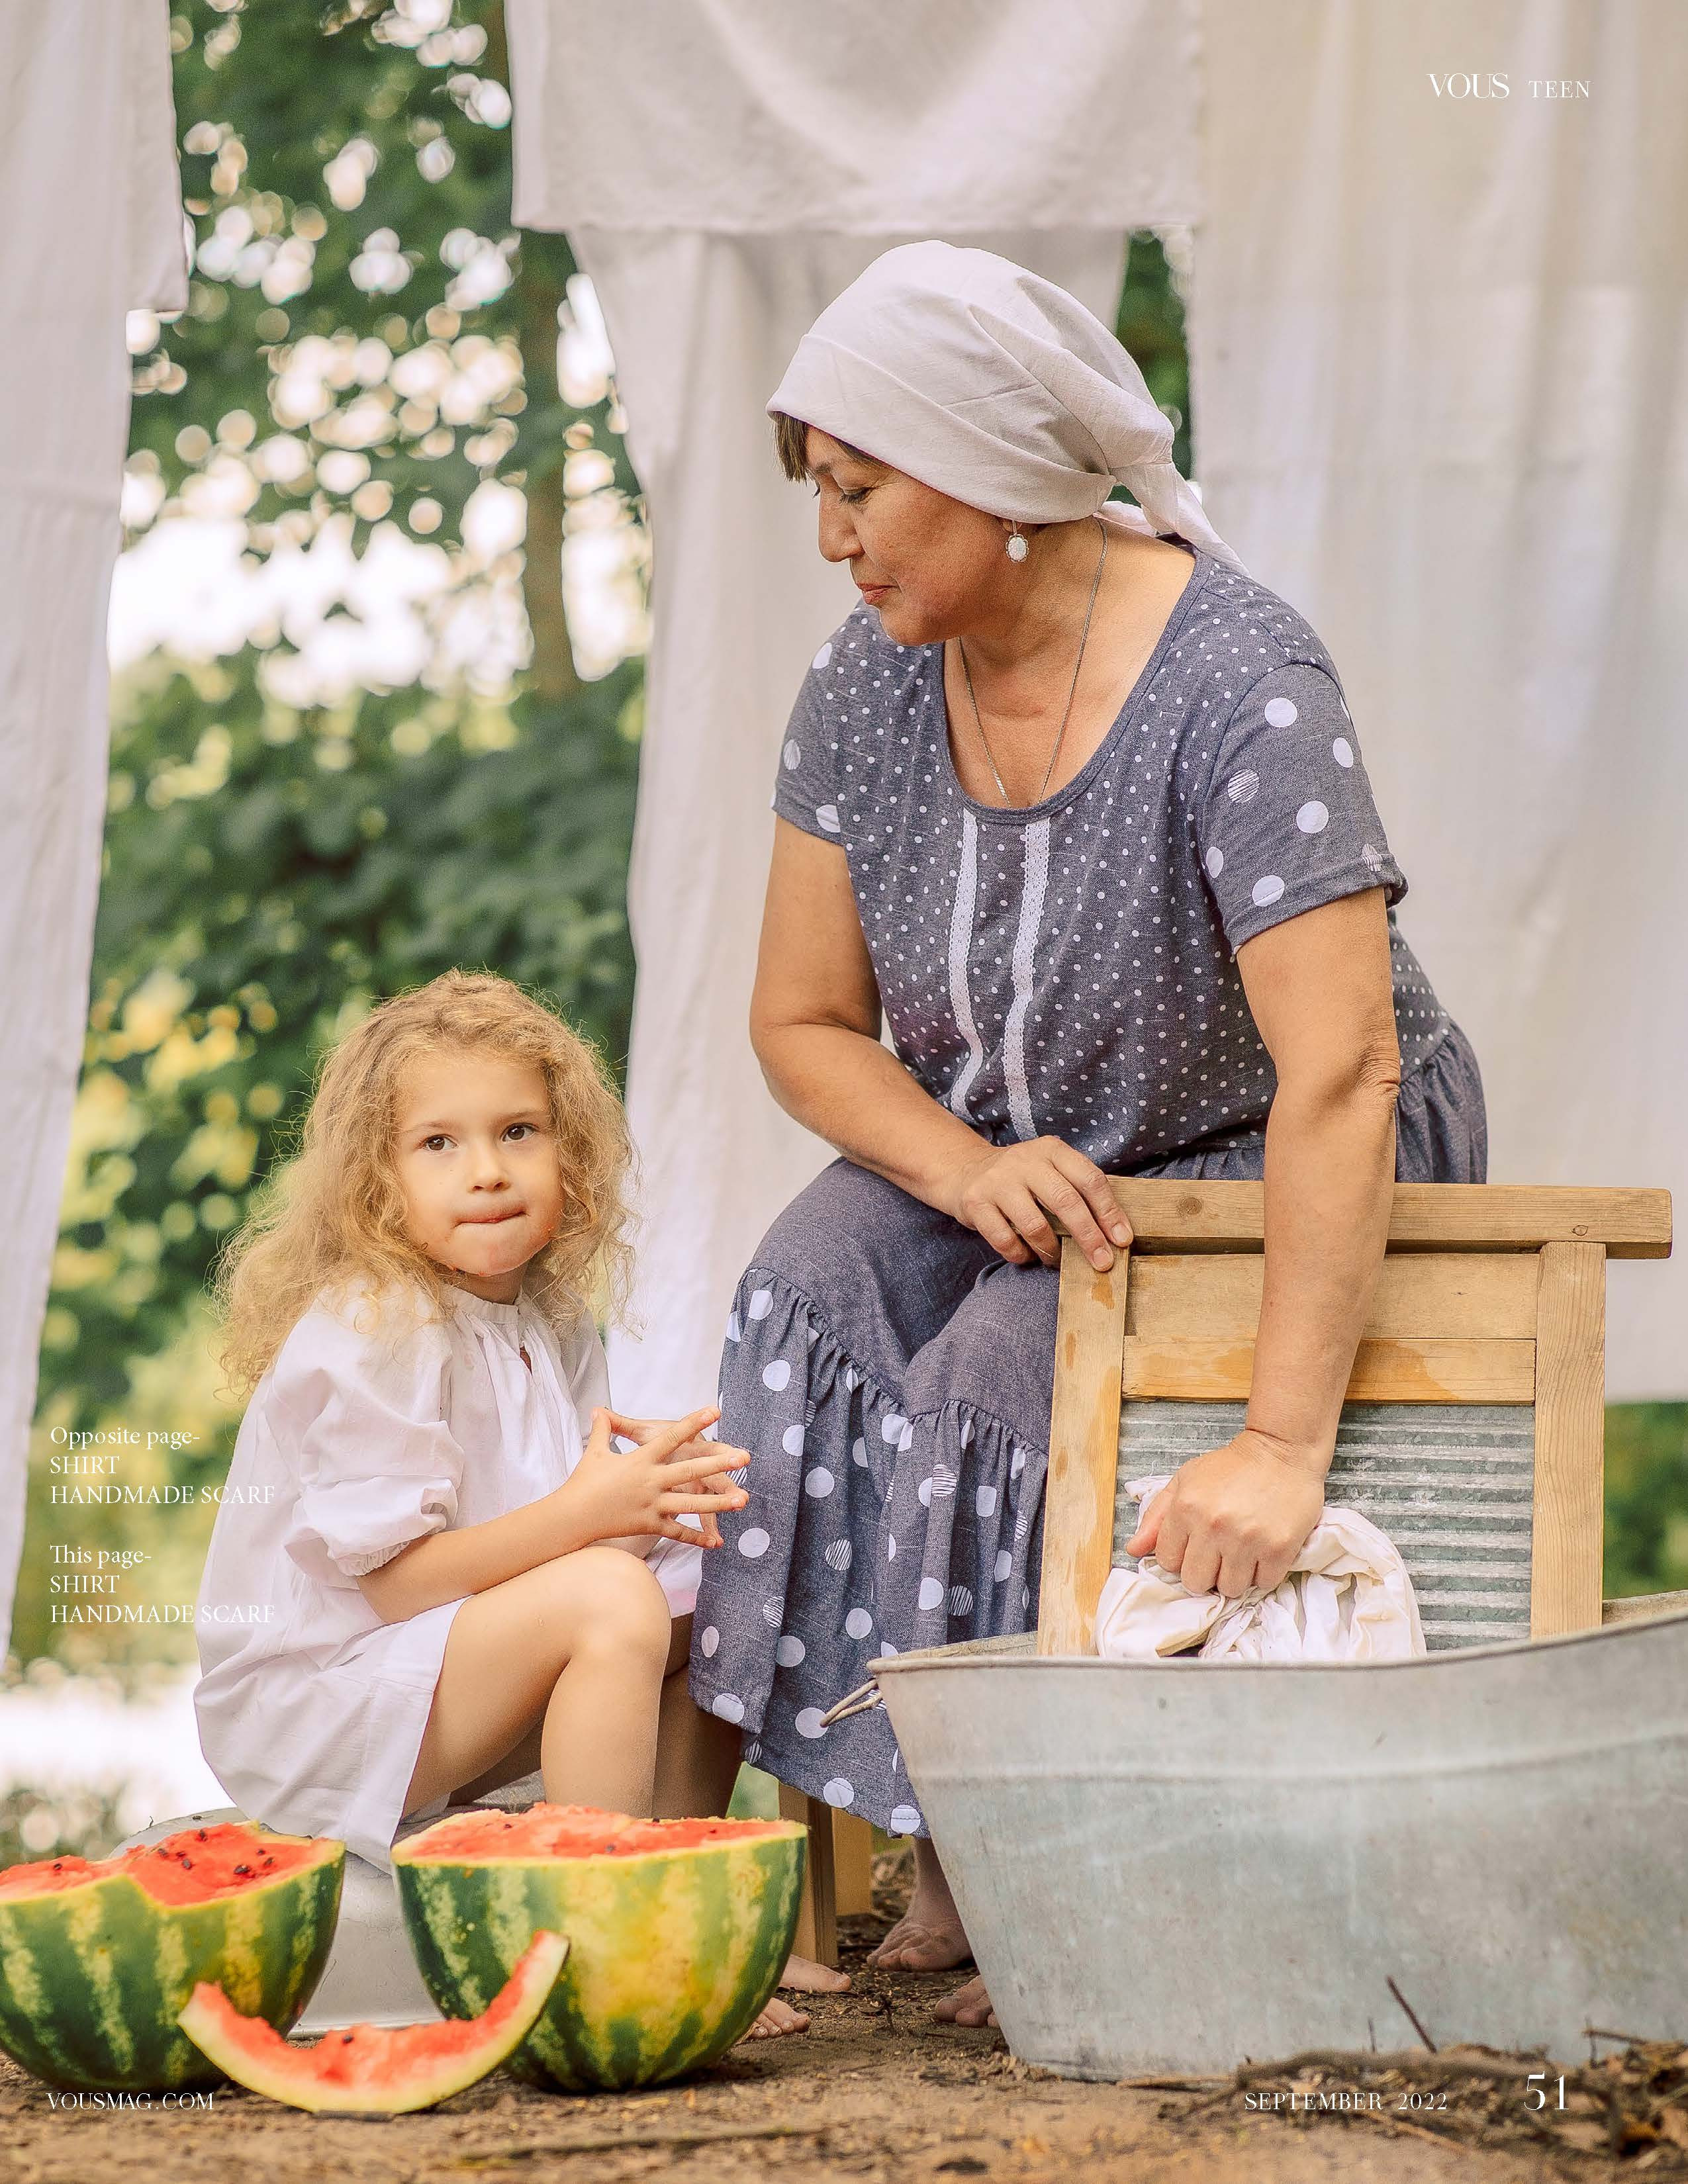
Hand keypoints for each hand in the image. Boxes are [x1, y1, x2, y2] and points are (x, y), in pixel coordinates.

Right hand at [564, 1406, 749, 1546]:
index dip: (693, 1423)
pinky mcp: (649, 1525)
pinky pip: (677, 1532)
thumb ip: (604, 1429)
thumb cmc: (584, 1482)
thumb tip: (598, 1409)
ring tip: (742, 1499)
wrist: (573, 1514)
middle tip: (743, 1458)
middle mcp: (650, 1481)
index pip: (672, 1437)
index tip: (715, 1410)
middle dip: (718, 1464)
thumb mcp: (595, 1452)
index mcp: (640, 1459)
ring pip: (691, 1503)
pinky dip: (696, 1537)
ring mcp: (652, 1504)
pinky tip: (715, 1543)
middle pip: (690, 1470)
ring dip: (718, 1503)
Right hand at [937, 1134, 1132, 1271]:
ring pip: (1035, 1225)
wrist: (965, 1170)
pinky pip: (1005, 1240)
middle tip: (1102, 1262)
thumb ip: (1077, 1190)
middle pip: (1066, 1201)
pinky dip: (1021, 1255)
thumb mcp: (1050, 1169)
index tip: (1122, 1239)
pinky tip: (1026, 1255)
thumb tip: (1114, 1233)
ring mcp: (998, 1180)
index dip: (1110, 1212)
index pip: (1089, 1179)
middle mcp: (1025, 1161)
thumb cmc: (1021, 1178)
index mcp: (1052, 1150)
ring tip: (1056, 1259)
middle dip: (1089, 1237)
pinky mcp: (975, 1202)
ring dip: (1051, 1250)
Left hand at [1125, 1431, 1325, 1597]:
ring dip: (1234, 1576)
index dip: (1179, 1557)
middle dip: (1204, 1573)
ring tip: (1241, 1553)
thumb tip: (1134, 1550)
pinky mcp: (1279, 1549)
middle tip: (1217, 1554)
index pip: (1168, 1561)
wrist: (1281, 1450)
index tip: (1193, 1547)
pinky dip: (1262, 1574)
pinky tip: (1262, 1552)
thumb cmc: (1232, 1467)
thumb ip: (1156, 1516)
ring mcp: (1247, 1540)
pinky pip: (1263, 1584)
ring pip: (1230, 1589)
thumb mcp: (1185, 1481)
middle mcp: (1213, 1526)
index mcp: (1186, 1508)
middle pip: (1196, 1582)